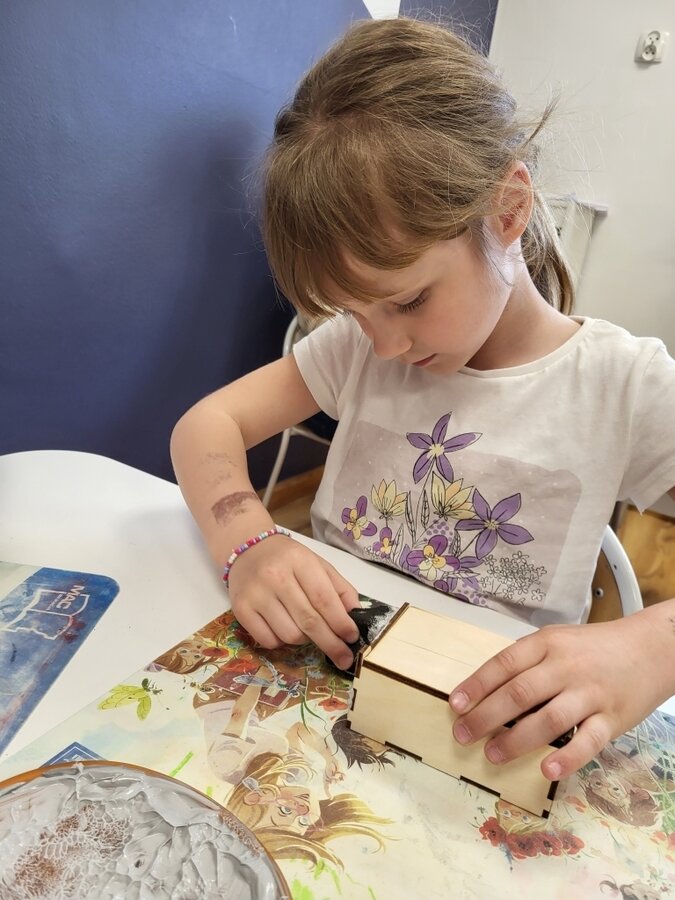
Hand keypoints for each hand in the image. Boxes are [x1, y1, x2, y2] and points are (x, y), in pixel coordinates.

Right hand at [227, 535, 360, 669]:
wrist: (247, 549)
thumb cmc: (288, 560)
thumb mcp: (317, 564)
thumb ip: (339, 588)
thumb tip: (355, 615)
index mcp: (299, 561)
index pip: (323, 598)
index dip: (340, 622)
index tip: (352, 638)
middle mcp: (275, 576)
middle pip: (308, 620)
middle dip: (331, 643)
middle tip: (344, 658)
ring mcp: (256, 594)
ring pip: (290, 635)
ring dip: (305, 640)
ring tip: (306, 629)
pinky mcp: (240, 610)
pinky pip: (269, 641)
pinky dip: (282, 643)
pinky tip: (285, 629)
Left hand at [448, 609, 674, 780]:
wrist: (650, 648)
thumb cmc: (593, 648)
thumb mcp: (556, 641)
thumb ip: (526, 662)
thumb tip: (486, 692)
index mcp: (546, 644)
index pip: (504, 664)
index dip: (477, 685)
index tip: (455, 705)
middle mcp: (565, 667)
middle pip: (519, 693)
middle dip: (486, 717)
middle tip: (463, 735)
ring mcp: (590, 693)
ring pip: (548, 718)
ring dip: (516, 740)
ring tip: (493, 754)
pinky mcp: (612, 718)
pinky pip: (588, 741)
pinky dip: (567, 758)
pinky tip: (547, 770)